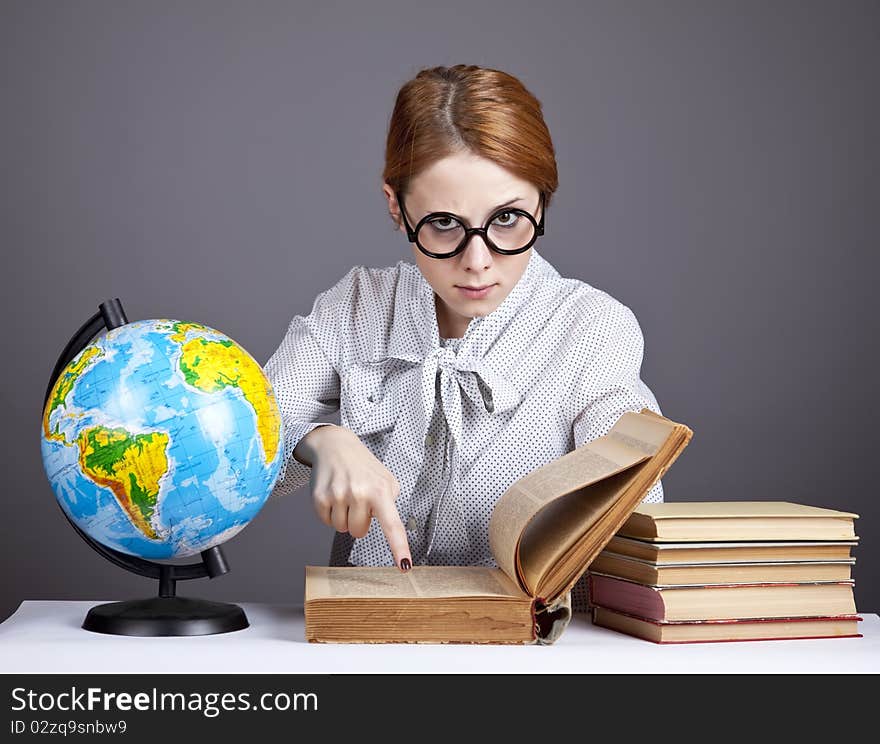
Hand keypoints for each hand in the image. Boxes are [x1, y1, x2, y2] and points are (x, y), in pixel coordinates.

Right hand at [295, 425, 411, 570]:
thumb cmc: (363, 466)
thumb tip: (390, 528)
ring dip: (344, 517)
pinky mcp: (319, 498)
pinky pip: (326, 522)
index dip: (399, 547)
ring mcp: (338, 496)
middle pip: (359, 532)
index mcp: (381, 490)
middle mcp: (360, 493)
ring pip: (342, 529)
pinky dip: (330, 513)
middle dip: (359, 521)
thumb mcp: (386, 479)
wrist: (334, 446)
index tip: (404, 566)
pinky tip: (333, 495)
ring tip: (345, 494)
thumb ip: (391, 503)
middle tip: (358, 500)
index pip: (392, 525)